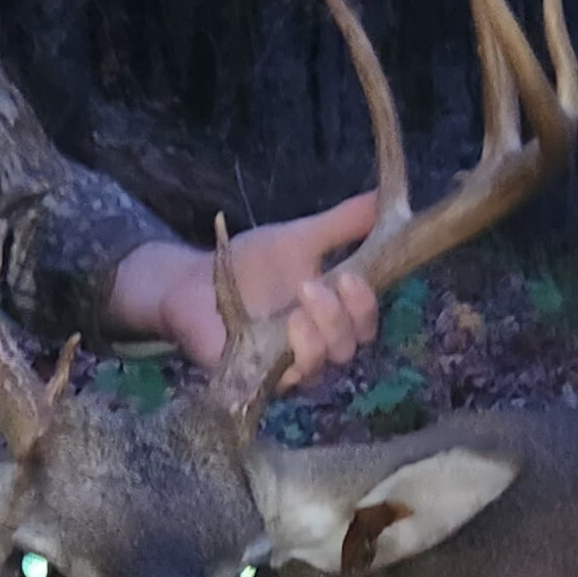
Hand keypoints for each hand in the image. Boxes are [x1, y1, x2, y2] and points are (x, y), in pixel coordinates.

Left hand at [149, 192, 379, 392]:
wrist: (194, 282)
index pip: (365, 321)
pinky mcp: (260, 378)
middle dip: (339, 317)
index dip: (366, 303)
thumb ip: (342, 224)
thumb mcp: (299, 238)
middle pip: (349, 346)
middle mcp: (319, 345)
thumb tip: (383, 197)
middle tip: (313, 286)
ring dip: (316, 335)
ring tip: (297, 306)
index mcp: (334, 314)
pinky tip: (283, 329)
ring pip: (322, 364)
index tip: (351, 276)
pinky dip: (291, 354)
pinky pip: (287, 379)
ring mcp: (290, 365)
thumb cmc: (251, 265)